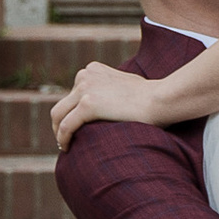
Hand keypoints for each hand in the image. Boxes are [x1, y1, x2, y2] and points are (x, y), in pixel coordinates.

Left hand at [50, 61, 165, 148]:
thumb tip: (110, 104)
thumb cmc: (151, 97)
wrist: (160, 99)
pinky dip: (63, 138)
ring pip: (59, 115)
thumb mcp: (126, 85)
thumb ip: (112, 89)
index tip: (74, 126)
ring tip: (64, 146)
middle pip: (63, 103)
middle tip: (65, 139)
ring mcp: (85, 89)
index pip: (73, 93)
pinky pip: (66, 126)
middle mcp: (85, 75)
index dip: (71, 111)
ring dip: (58, 132)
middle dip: (61, 122)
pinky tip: (66, 148)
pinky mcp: (88, 105)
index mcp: (93, 69)